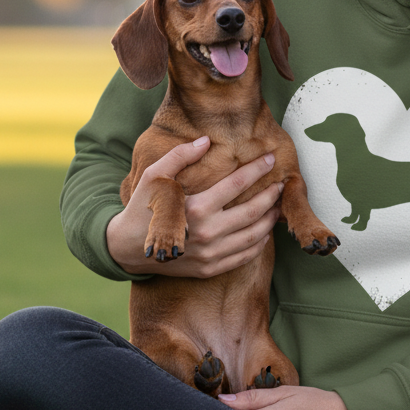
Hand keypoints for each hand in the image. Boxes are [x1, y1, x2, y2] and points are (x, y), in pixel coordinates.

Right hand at [106, 137, 282, 277]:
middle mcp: (207, 233)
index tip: (271, 159)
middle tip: (282, 184)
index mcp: (196, 208)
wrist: (127, 249)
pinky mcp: (211, 269)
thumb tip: (206, 140)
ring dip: (271, 219)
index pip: (237, 184)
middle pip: (253, 211)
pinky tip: (264, 230)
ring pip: (255, 235)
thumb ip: (180, 156)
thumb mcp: (155, 177)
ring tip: (277, 206)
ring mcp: (211, 254)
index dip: (257, 169)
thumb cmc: (143, 207)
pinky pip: (245, 256)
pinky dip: (260, 242)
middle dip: (272, 195)